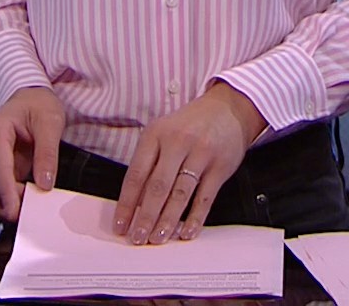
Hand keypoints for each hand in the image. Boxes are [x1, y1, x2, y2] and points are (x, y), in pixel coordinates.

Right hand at [0, 86, 64, 221]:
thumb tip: (44, 183)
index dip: (7, 193)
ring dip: (8, 202)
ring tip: (32, 204)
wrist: (29, 98)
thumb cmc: (37, 104)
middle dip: (9, 202)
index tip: (15, 212)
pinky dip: (9, 197)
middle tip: (33, 211)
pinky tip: (26, 198)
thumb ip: (47, 153)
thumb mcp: (50, 122)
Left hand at [113, 82, 265, 244]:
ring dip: (168, 220)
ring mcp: (201, 153)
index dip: (127, 203)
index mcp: (155, 134)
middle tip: (138, 238)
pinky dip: (195, 218)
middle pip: (157, 187)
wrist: (227, 109)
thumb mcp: (163, 132)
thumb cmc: (189, 125)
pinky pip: (205, 197)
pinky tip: (186, 232)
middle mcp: (177, 142)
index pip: (136, 174)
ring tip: (158, 238)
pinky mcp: (220, 166)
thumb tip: (136, 204)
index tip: (120, 225)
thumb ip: (149, 162)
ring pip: (180, 194)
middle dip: (146, 216)